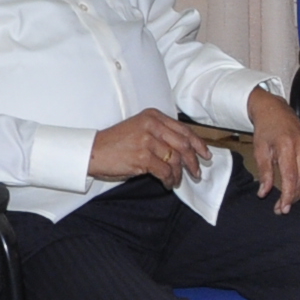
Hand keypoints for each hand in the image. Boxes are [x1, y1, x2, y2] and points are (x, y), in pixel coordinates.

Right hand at [89, 106, 212, 187]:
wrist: (93, 151)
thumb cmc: (117, 142)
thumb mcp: (140, 129)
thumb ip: (161, 134)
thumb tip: (185, 150)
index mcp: (153, 116)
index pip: (184, 130)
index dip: (199, 144)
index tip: (206, 154)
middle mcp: (151, 125)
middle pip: (184, 145)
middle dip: (193, 161)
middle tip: (196, 172)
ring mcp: (147, 140)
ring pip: (175, 159)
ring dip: (179, 174)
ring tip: (176, 180)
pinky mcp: (142, 156)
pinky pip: (164, 171)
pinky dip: (169, 179)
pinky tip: (167, 183)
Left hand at [243, 90, 299, 211]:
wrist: (274, 109)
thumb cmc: (265, 130)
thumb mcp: (260, 150)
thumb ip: (264, 173)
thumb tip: (264, 193)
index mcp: (287, 146)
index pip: (291, 178)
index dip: (287, 196)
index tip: (282, 208)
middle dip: (293, 197)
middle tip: (282, 209)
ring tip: (289, 201)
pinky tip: (296, 187)